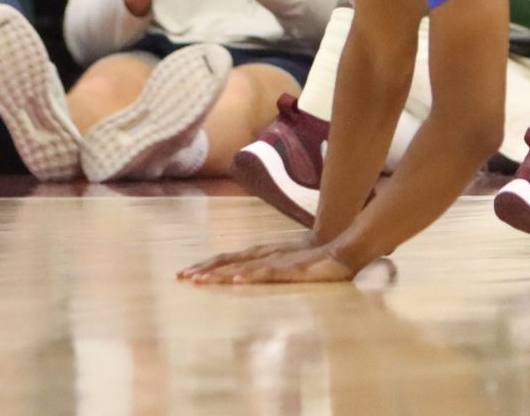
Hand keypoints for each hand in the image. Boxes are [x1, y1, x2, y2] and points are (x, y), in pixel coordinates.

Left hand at [180, 239, 363, 285]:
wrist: (347, 249)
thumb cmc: (319, 259)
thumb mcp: (290, 266)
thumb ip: (273, 270)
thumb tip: (253, 278)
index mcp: (266, 253)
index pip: (231, 258)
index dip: (209, 263)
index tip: (186, 272)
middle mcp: (268, 253)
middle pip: (231, 260)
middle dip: (205, 268)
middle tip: (181, 277)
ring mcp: (279, 260)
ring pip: (244, 266)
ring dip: (220, 273)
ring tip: (200, 280)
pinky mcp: (293, 269)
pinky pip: (268, 273)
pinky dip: (251, 275)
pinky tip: (237, 280)